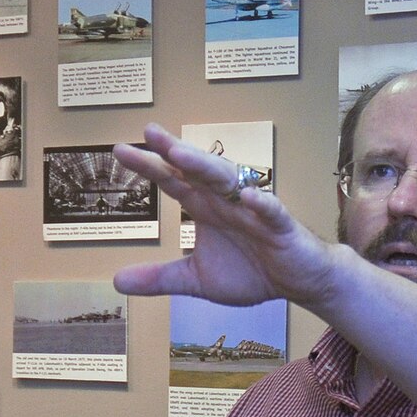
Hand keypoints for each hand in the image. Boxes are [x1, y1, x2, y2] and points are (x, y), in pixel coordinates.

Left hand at [111, 125, 339, 309]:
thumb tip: (116, 280)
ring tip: (182, 155)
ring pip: (230, 182)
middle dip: (175, 152)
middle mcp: (227, 202)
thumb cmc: (252, 271)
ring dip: (207, 168)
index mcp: (205, 209)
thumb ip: (160, 278)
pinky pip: (272, 211)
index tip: (121, 150)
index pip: (174, 182)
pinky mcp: (282, 226)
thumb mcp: (197, 279)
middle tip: (150, 134)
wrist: (300, 282)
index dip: (150, 166)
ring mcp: (254, 211)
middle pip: (198, 172)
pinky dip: (262, 203)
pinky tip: (250, 197)